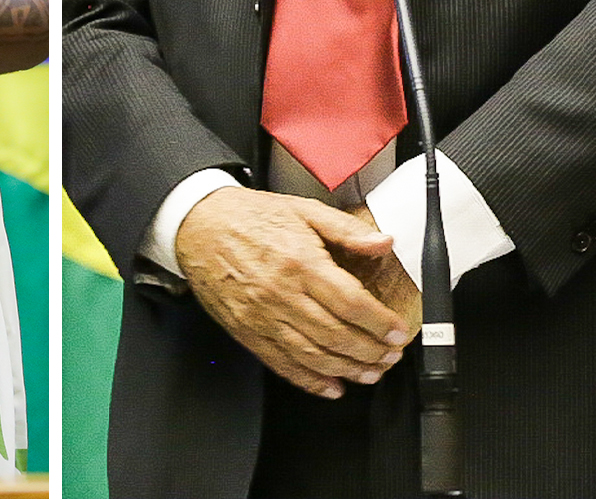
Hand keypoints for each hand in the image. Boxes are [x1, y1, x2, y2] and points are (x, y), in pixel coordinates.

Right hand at [171, 185, 410, 398]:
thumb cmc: (249, 216)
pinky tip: (331, 386)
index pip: (350, 302)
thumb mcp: (303, 209)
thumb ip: (346, 229)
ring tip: (370, 373)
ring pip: (312, 355)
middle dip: (370, 352)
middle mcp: (281, 294)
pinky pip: (282, 364)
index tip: (397, 331)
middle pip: (336, 335)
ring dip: (347, 370)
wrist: (198, 225)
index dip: (379, 323)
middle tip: (390, 356)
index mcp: (300, 261)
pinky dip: (309, 381)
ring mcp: (262, 317)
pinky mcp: (247, 332)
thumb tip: (383, 242)